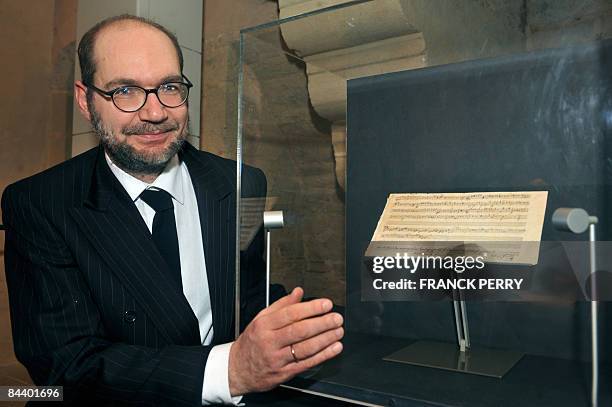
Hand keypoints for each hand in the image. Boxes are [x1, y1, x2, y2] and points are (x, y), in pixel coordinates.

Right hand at [228, 287, 343, 394]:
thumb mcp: (261, 319)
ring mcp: (277, 359)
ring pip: (305, 348)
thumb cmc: (251, 342)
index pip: (290, 314)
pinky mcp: (284, 373)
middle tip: (336, 318)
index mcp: (264, 325)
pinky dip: (323, 355)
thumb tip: (298, 292)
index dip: (310, 308)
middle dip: (321, 323)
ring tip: (338, 331)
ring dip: (325, 339)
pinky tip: (334, 348)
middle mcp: (270, 341)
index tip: (326, 304)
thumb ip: (281, 305)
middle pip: (299, 331)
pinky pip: (306, 363)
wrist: (238, 369)